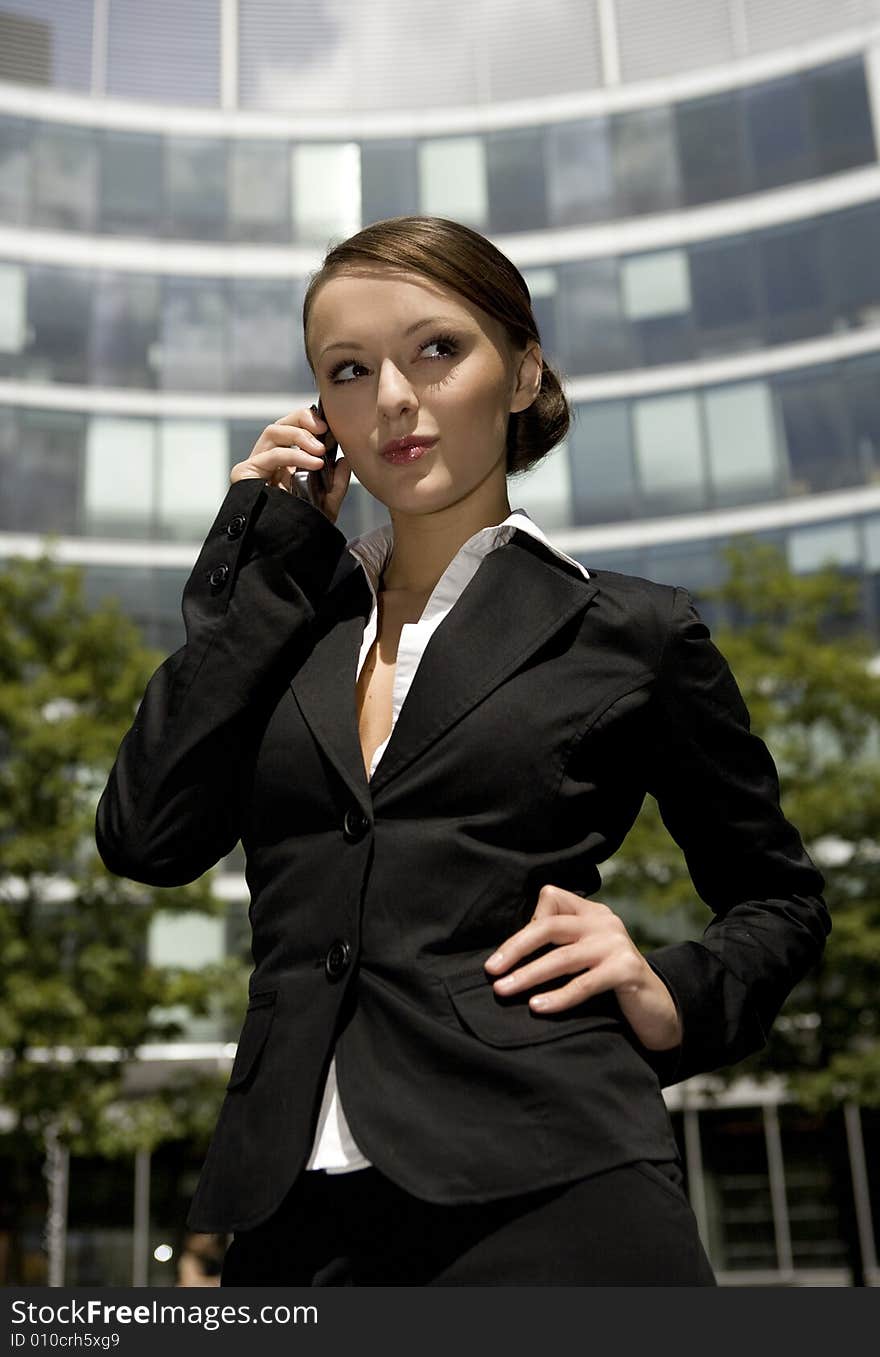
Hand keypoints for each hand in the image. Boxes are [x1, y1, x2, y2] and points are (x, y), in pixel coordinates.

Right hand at [230, 405, 351, 524]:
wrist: (283, 552)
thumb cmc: (301, 528)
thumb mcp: (326, 505)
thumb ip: (336, 483)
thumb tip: (344, 460)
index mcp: (284, 463)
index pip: (292, 429)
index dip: (309, 421)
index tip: (330, 429)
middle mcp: (268, 461)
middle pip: (280, 424)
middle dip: (302, 420)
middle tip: (324, 431)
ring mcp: (255, 466)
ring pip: (272, 432)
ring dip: (299, 435)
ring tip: (320, 451)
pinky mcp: (244, 474)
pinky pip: (270, 456)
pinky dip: (293, 454)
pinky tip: (313, 463)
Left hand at [483, 884, 682, 1051]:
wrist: (657, 1008)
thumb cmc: (609, 983)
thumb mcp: (584, 955)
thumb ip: (558, 944)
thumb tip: (507, 956)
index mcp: (591, 912)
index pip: (551, 899)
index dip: (526, 926)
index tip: (507, 956)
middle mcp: (604, 921)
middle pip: (550, 926)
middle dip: (516, 948)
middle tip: (491, 970)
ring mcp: (617, 944)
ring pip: (563, 958)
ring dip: (528, 975)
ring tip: (503, 990)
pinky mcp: (627, 970)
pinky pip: (584, 983)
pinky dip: (558, 996)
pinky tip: (538, 1007)